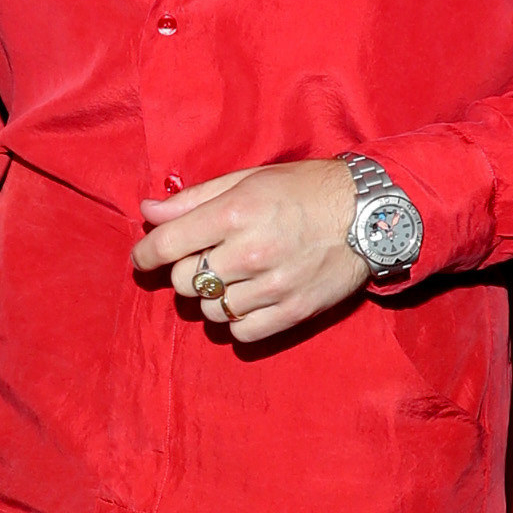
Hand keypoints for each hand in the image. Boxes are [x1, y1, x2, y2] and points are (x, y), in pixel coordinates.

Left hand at [133, 162, 370, 344]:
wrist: (369, 214)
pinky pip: (240, 333)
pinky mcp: (292, 312)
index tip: (143, 259)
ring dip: (210, 296)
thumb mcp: (248, 179)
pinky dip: (234, 320)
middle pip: (184, 281)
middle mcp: (251, 251)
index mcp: (236, 212)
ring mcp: (273, 286)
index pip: (167, 245)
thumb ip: (194, 200)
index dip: (144, 255)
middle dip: (184, 271)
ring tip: (231, 279)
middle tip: (204, 260)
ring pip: (209, 310)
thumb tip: (148, 213)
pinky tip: (247, 300)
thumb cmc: (305, 190)